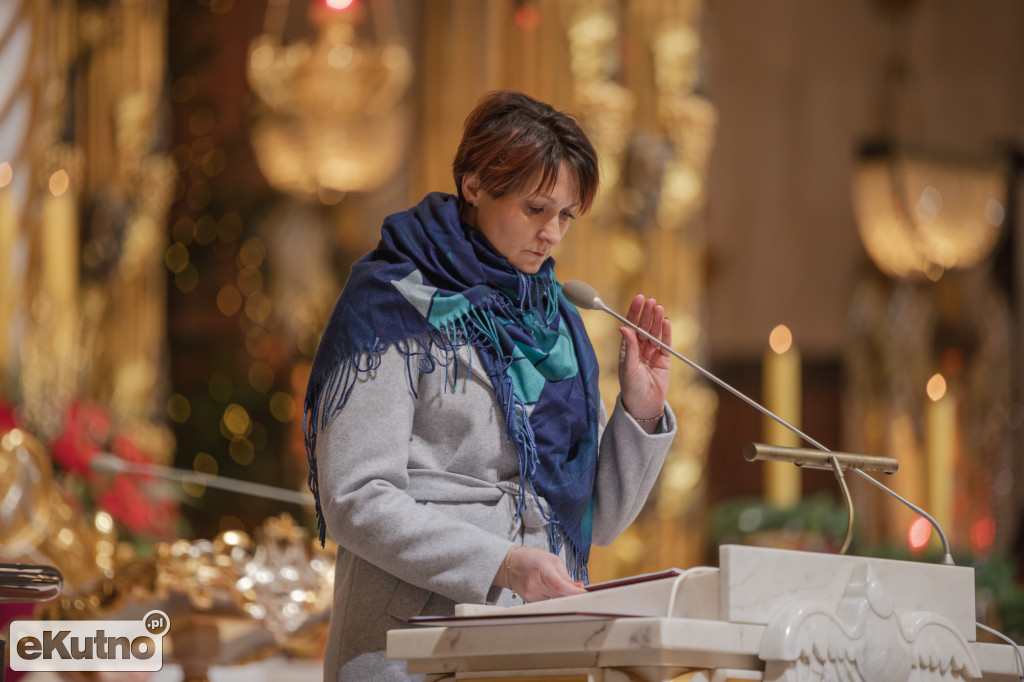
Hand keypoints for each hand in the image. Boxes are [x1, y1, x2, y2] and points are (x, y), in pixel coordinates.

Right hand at [495, 546, 585, 602]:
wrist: (510, 565)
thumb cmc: (531, 558)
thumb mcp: (551, 559)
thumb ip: (566, 574)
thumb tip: (578, 587)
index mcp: (542, 569)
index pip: (560, 586)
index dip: (574, 592)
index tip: (585, 593)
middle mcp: (535, 584)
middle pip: (560, 596)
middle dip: (573, 595)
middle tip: (583, 593)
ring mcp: (532, 595)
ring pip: (556, 601)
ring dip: (565, 597)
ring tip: (569, 591)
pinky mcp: (530, 601)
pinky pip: (549, 603)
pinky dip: (556, 599)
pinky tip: (557, 593)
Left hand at [618, 294, 670, 427]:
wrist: (645, 404)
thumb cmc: (631, 387)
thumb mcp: (628, 367)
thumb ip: (629, 348)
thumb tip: (623, 327)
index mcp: (627, 347)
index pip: (631, 324)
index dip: (634, 311)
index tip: (638, 298)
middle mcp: (640, 347)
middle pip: (644, 325)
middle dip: (647, 312)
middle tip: (651, 300)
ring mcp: (652, 352)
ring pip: (655, 332)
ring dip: (657, 319)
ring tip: (659, 307)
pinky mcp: (664, 358)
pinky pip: (666, 342)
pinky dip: (667, 332)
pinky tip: (666, 321)